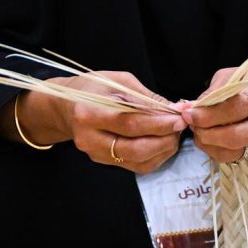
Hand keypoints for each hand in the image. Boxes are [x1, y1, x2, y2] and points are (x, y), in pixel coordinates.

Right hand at [9, 72, 183, 174]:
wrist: (66, 106)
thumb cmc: (93, 88)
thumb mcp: (119, 82)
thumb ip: (146, 98)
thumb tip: (174, 109)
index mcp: (89, 112)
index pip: (130, 123)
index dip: (158, 123)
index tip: (179, 118)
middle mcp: (89, 138)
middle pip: (134, 148)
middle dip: (164, 139)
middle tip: (181, 127)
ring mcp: (95, 154)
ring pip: (137, 161)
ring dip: (162, 149)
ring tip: (174, 133)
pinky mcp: (103, 162)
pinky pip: (135, 166)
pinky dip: (155, 156)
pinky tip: (163, 143)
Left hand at [180, 67, 247, 163]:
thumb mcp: (235, 77)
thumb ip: (212, 93)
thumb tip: (188, 108)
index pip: (234, 109)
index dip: (208, 114)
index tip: (189, 113)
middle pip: (233, 136)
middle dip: (205, 132)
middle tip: (190, 123)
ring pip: (231, 152)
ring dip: (207, 144)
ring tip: (198, 130)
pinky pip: (232, 157)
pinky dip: (214, 150)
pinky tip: (208, 138)